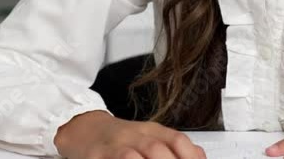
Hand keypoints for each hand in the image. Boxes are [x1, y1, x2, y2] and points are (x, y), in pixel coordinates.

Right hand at [53, 110, 205, 158]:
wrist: (84, 128)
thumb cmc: (119, 138)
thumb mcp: (149, 137)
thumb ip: (173, 146)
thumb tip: (199, 155)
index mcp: (152, 131)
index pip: (177, 140)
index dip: (190, 156)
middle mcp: (136, 136)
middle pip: (158, 150)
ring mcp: (116, 145)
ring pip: (135, 156)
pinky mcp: (98, 155)